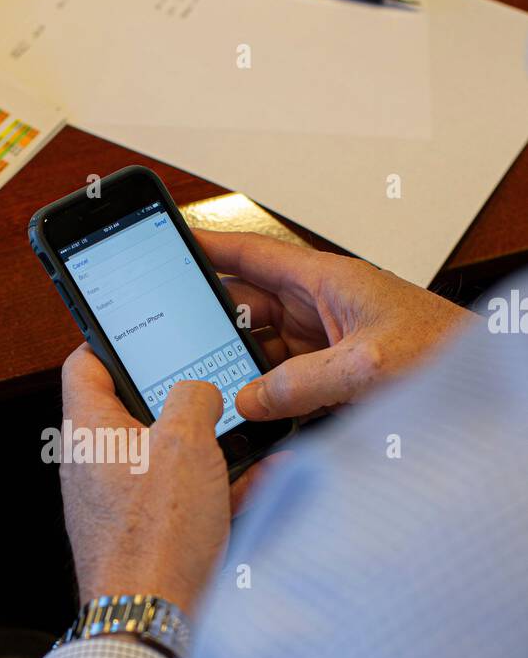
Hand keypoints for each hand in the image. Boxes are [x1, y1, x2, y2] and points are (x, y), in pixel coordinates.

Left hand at [60, 345, 271, 616]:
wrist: (154, 618)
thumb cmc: (153, 537)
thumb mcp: (183, 442)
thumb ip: (193, 398)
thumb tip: (201, 392)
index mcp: (91, 431)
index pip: (86, 364)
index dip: (113, 339)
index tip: (147, 329)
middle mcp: (99, 465)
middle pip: (138, 410)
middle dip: (185, 398)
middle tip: (217, 383)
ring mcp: (123, 502)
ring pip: (171, 456)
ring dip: (213, 446)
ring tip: (251, 434)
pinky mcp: (150, 534)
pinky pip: (188, 498)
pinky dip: (221, 488)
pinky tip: (261, 479)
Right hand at [196, 231, 472, 421]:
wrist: (487, 389)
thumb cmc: (447, 355)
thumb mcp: (367, 366)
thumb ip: (303, 382)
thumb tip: (252, 399)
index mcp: (328, 281)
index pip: (254, 254)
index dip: (209, 247)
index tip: (170, 243)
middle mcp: (323, 308)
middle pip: (248, 310)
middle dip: (214, 326)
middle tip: (177, 344)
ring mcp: (328, 343)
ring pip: (263, 351)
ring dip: (241, 370)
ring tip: (211, 387)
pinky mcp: (335, 376)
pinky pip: (285, 383)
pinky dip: (266, 398)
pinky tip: (251, 414)